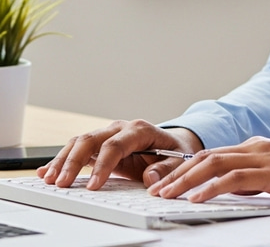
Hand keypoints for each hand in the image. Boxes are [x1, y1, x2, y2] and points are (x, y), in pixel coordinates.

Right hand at [36, 119, 203, 190]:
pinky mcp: (99, 144)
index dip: (103, 164)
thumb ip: (165, 169)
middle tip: (63, 184)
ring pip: (80, 142)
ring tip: (50, 180)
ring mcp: (108, 134)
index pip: (117, 144)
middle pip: (92, 139)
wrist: (172, 144)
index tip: (94, 186)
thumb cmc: (173, 152)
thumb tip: (150, 178)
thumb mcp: (177, 160)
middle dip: (75, 161)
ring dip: (64, 160)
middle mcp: (120, 128)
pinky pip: (77, 149)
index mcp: (140, 130)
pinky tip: (47, 171)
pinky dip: (62, 159)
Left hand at [148, 137, 269, 204]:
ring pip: (215, 165)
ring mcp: (264, 157)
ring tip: (165, 195)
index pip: (213, 155)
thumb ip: (258, 178)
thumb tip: (236, 189)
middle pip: (207, 157)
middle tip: (154, 190)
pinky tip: (197, 198)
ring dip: (186, 181)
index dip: (186, 168)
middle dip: (177, 174)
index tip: (166, 183)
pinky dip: (212, 188)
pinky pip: (235, 179)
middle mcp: (256, 147)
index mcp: (258, 148)